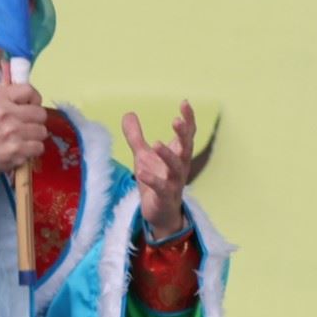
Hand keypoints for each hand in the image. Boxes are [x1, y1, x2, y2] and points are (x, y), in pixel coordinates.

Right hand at [0, 74, 48, 175]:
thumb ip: (5, 90)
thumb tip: (15, 69)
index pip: (29, 90)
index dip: (33, 100)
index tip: (28, 107)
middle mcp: (4, 113)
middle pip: (40, 113)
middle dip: (34, 120)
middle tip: (24, 125)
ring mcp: (12, 132)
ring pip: (42, 131)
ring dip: (34, 136)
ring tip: (21, 138)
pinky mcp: (17, 150)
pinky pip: (39, 146)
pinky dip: (32, 150)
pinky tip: (21, 148)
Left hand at [123, 103, 198, 238]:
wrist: (160, 214)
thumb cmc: (156, 182)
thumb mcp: (143, 156)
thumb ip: (136, 136)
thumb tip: (128, 113)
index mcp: (177, 155)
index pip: (187, 134)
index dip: (188, 119)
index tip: (184, 102)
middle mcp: (180, 167)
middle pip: (186, 148)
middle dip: (183, 134)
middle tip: (176, 120)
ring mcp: (174, 183)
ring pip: (176, 168)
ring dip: (167, 155)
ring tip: (156, 143)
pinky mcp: (165, 197)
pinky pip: (161, 188)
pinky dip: (152, 180)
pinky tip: (141, 172)